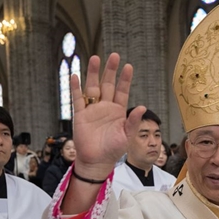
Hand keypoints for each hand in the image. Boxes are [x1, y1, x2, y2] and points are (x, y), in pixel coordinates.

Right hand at [71, 54, 144, 178]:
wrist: (97, 161)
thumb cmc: (113, 150)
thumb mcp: (126, 136)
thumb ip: (133, 121)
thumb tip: (142, 107)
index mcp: (118, 111)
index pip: (122, 91)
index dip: (125, 79)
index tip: (128, 66)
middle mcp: (105, 107)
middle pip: (107, 84)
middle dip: (110, 70)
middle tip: (114, 56)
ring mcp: (92, 110)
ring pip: (92, 87)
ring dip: (93, 73)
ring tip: (95, 58)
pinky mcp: (80, 115)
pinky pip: (77, 99)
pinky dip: (75, 88)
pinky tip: (75, 75)